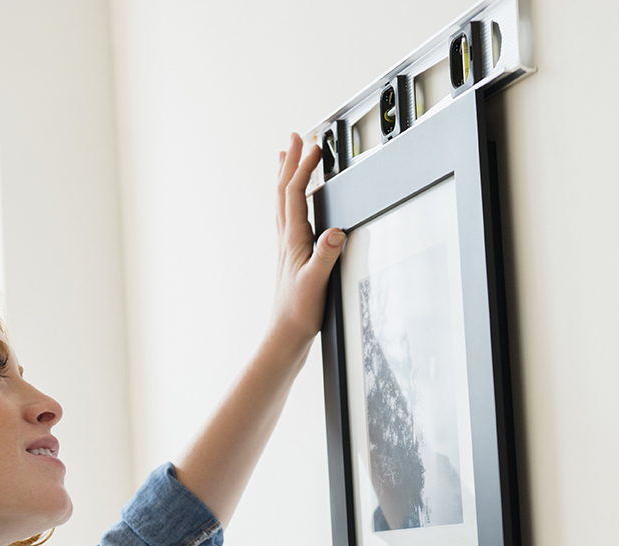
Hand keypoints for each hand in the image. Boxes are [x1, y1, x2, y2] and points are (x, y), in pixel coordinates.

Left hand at [270, 133, 345, 355]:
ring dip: (286, 175)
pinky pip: (287, 216)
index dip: (304, 166)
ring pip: (283, 201)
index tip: (314, 145)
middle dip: (291, 161)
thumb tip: (335, 231)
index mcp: (293, 239)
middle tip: (296, 137)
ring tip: (286, 156)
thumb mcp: (316, 283)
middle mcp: (286, 238)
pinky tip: (295, 203)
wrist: (285, 334)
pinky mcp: (290, 255)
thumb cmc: (299, 312)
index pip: (296, 193)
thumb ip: (326, 256)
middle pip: (284, 190)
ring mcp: (286, 246)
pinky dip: (290, 198)